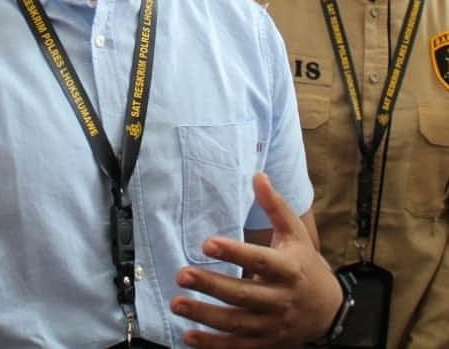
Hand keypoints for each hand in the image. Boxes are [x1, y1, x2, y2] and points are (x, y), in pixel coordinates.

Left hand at [170, 174, 341, 346]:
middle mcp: (280, 299)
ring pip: (237, 323)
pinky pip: (238, 346)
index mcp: (288, 269)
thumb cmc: (305, 264)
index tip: (207, 243)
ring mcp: (273, 324)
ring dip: (205, 315)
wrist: (330, 310)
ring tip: (177, 303)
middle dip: (211, 286)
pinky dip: (213, 344)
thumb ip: (275, 206)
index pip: (260, 260)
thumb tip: (258, 175)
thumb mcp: (295, 233)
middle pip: (243, 295)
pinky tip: (189, 336)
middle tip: (182, 275)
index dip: (235, 252)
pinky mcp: (266, 342)